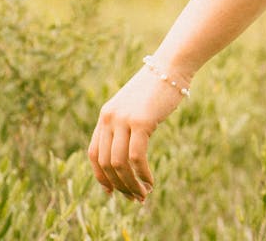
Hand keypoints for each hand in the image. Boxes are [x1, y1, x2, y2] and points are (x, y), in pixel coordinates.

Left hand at [88, 63, 190, 201]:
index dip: (101, 176)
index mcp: (105, 115)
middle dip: (119, 185)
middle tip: (134, 198)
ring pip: (120, 164)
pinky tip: (151, 181)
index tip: (112, 192)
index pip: (94, 154)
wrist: (171, 67)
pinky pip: (136, 157)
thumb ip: (125, 127)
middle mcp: (109, 118)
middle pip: (106, 163)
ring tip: (143, 194)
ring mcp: (123, 119)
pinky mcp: (140, 121)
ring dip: (131, 184)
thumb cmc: (156, 89)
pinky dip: (142, 174)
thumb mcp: (134, 108)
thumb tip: (125, 158)